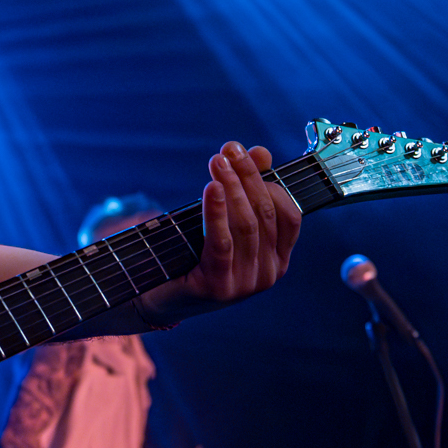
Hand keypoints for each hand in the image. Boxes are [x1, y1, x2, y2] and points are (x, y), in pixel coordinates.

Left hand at [140, 142, 300, 324]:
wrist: (160, 298)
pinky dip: (217, 213)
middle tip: (228, 149)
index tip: (246, 153)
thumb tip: (261, 152)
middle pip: (264, 214)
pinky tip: (212, 188)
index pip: (288, 214)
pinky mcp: (219, 287)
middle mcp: (268, 274)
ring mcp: (245, 284)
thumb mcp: (223, 221)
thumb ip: (246, 189)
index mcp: (278, 260)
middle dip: (247, 176)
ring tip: (217, 162)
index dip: (269, 181)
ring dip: (231, 187)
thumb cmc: (194, 256)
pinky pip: (222, 242)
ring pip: (245, 225)